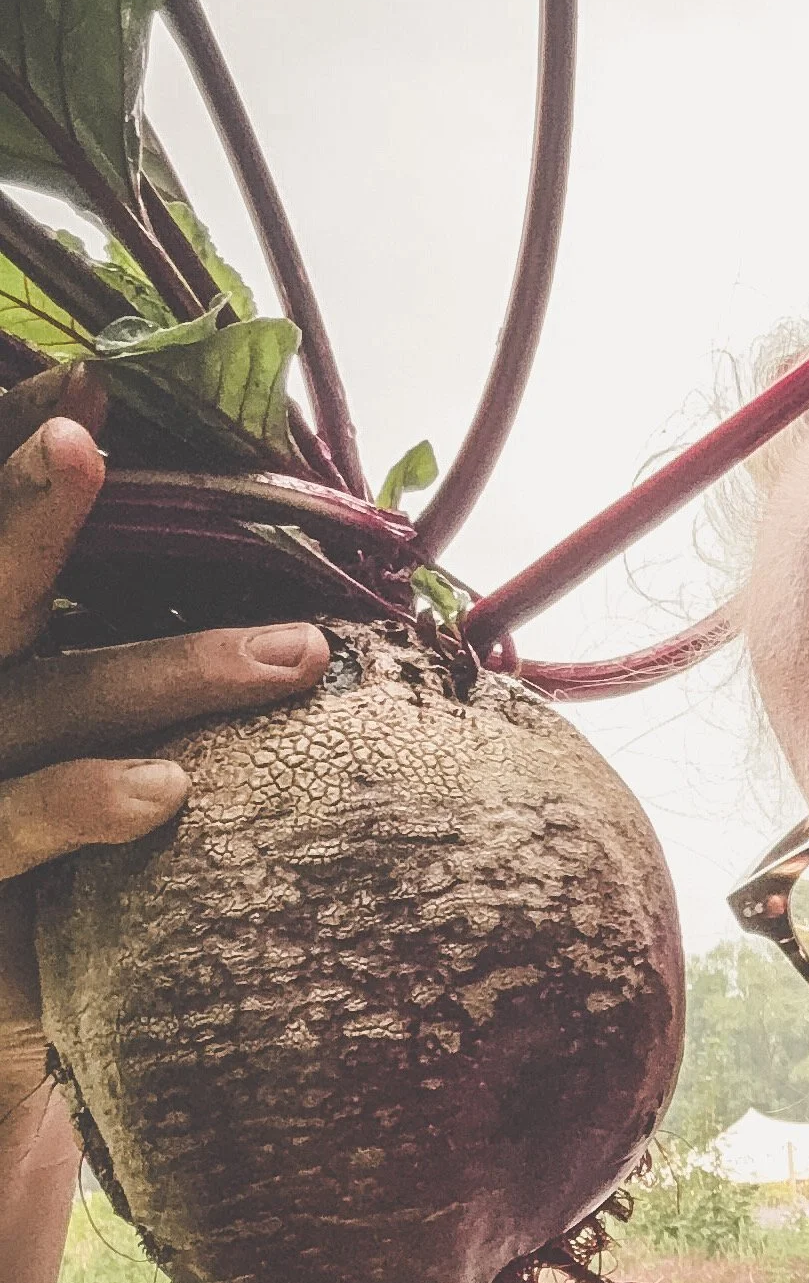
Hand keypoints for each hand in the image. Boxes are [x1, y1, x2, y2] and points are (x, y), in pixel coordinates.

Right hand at [0, 370, 330, 1124]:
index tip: (81, 372)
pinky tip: (165, 791)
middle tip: (87, 430)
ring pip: (27, 710)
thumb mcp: (96, 782)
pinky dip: (81, 808)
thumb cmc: (67, 910)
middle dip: (18, 515)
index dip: (7, 459)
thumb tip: (304, 616)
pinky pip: (9, 842)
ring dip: (155, 677)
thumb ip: (144, 698)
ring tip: (286, 658)